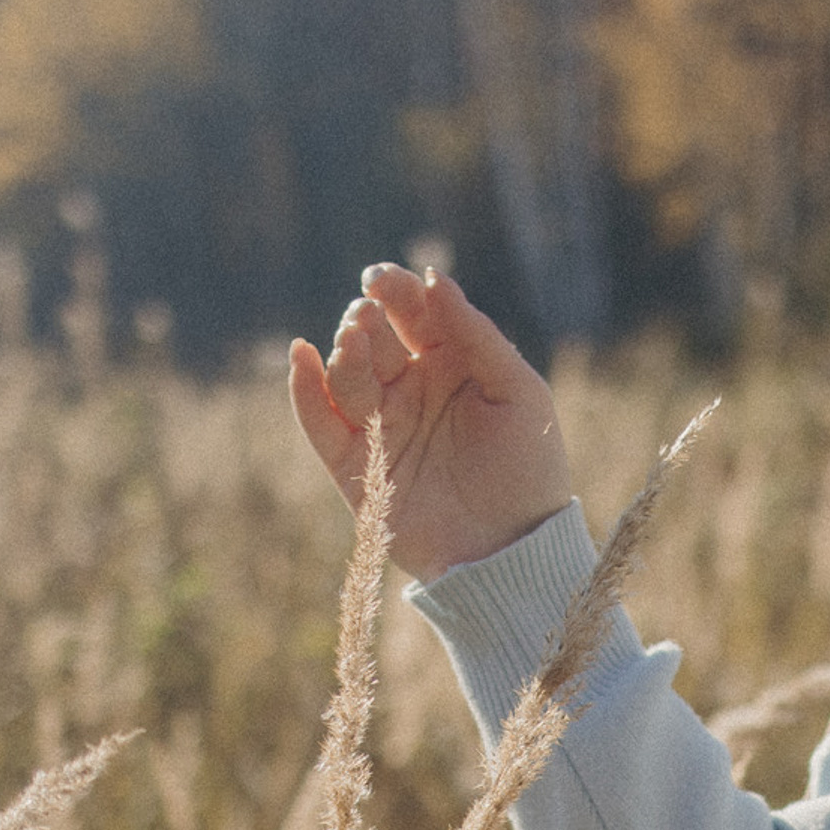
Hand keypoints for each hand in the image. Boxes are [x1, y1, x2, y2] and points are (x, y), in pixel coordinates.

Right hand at [289, 264, 573, 582]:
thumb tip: (434, 278)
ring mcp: (382, 427)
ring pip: (347, 376)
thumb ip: (476, 335)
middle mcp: (412, 390)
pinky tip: (302, 357)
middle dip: (366, 321)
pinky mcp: (356, 466)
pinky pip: (320, 422)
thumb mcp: (518, 392)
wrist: (511, 551)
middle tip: (366, 317)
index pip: (413, 313)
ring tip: (352, 340)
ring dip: (344, 353)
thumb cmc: (528, 469)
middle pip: (374, 339)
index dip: (394, 290)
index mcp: (452, 364)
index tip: (379, 280)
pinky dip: (304, 390)